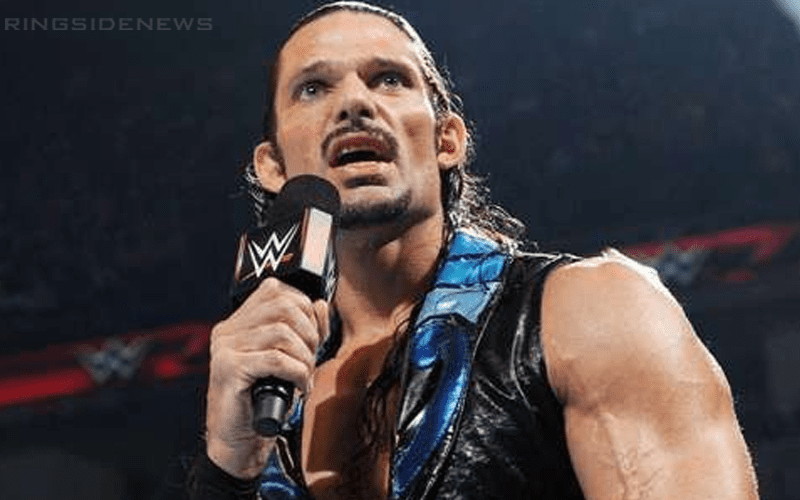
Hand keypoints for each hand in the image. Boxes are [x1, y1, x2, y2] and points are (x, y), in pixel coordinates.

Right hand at [205, 277, 328, 478]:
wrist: (239, 442)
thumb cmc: (264, 401)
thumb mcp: (290, 360)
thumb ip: (305, 330)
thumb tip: (321, 303)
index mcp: (237, 323)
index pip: (274, 290)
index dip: (303, 307)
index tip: (313, 335)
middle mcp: (227, 330)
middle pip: (282, 306)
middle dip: (308, 331)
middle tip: (311, 358)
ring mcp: (225, 348)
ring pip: (281, 332)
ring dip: (304, 356)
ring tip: (305, 375)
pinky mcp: (229, 369)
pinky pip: (276, 359)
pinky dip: (297, 373)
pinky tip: (299, 387)